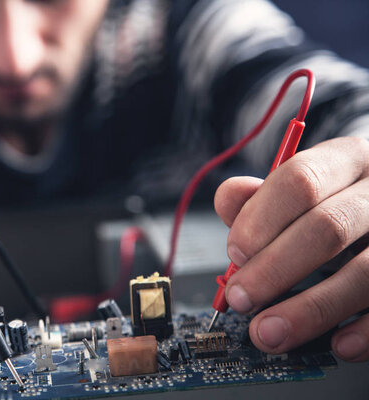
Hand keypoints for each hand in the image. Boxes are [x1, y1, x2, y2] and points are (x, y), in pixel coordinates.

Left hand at [214, 136, 368, 361]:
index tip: (235, 254)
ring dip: (310, 309)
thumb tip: (228, 198)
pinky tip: (339, 343)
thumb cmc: (337, 201)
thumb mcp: (303, 190)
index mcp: (346, 160)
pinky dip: (366, 329)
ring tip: (269, 333)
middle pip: (327, 227)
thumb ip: (263, 196)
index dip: (260, 220)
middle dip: (274, 270)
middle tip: (241, 299)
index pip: (300, 180)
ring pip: (365, 271)